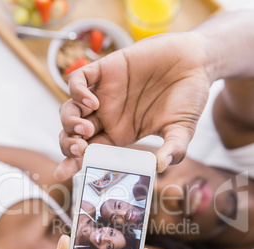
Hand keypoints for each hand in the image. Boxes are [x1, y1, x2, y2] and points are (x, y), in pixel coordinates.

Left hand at [56, 31, 210, 179]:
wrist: (195, 63)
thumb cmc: (189, 98)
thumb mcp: (183, 130)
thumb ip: (173, 149)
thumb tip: (161, 166)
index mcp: (121, 134)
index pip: (91, 152)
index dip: (74, 163)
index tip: (63, 173)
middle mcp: (108, 116)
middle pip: (73, 134)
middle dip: (68, 145)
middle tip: (78, 150)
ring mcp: (104, 93)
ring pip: (70, 110)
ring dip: (70, 122)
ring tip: (85, 128)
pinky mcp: (106, 69)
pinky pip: (78, 80)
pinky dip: (77, 92)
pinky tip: (92, 102)